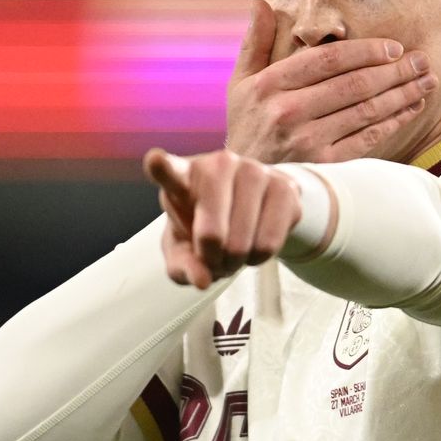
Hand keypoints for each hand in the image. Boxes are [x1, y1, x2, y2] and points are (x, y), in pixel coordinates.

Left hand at [143, 148, 302, 288]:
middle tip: (213, 256)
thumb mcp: (183, 251)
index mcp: (182, 175)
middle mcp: (219, 164)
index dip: (162, 167)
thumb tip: (202, 280)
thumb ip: (183, 266)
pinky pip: (269, 243)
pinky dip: (258, 258)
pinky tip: (254, 244)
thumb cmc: (203, 228)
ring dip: (237, 262)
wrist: (248, 209)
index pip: (169, 170)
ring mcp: (254, 170)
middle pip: (212, 235)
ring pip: (243, 243)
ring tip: (233, 250)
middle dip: (212, 259)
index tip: (155, 161)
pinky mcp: (285, 186)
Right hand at [225, 0, 437, 163]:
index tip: (393, 47)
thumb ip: (255, 43)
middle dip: (394, 70)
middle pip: (353, 83)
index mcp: (269, 85)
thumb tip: (260, 2)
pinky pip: (367, 137)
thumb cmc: (247, 127)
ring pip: (366, 110)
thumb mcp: (240, 84)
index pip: (327, 59)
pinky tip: (411, 108)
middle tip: (422, 61)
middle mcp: (287, 111)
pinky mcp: (324, 164)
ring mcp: (307, 140)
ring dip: (402, 93)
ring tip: (426, 81)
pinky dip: (393, 121)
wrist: (250, 180)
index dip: (365, 51)